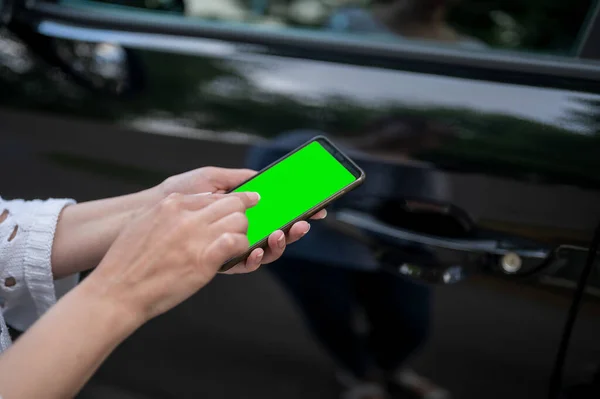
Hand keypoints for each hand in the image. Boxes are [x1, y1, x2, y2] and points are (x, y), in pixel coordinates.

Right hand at [90, 192, 258, 321]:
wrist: (117, 291)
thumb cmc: (127, 263)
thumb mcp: (145, 224)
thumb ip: (168, 213)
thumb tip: (186, 209)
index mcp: (172, 205)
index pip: (214, 196)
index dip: (232, 200)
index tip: (246, 201)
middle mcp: (186, 216)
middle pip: (231, 204)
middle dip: (241, 215)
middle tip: (242, 227)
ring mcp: (197, 236)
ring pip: (239, 221)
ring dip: (243, 232)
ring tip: (237, 244)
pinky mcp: (205, 258)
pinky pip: (237, 243)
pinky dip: (242, 248)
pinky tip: (237, 255)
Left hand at [159, 167, 326, 272]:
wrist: (146, 213)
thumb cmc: (176, 194)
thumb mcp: (209, 179)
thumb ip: (237, 180)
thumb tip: (263, 179)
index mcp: (240, 210)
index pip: (275, 212)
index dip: (296, 211)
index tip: (316, 208)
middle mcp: (238, 230)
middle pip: (274, 232)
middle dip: (293, 229)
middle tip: (305, 223)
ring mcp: (229, 247)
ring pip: (263, 250)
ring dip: (278, 243)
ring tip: (281, 234)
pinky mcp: (217, 261)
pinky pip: (242, 264)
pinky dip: (253, 258)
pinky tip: (256, 249)